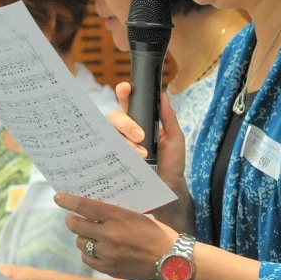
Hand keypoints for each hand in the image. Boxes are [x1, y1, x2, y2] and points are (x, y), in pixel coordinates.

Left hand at [55, 193, 177, 279]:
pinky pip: (88, 259)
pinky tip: (97, 250)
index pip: (85, 206)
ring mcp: (108, 254)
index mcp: (119, 217)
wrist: (172, 261)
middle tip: (73, 218)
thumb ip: (116, 213)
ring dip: (83, 238)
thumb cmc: (158, 234)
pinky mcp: (108, 269)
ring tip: (92, 236)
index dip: (69, 200)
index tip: (59, 197)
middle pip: (76, 225)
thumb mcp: (138, 215)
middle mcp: (110, 235)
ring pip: (81, 243)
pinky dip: (89, 253)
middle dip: (72, 220)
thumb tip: (95, 208)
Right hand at [111, 84, 194, 232]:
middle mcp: (125, 133)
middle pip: (115, 118)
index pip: (128, 104)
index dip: (124, 93)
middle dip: (126, 123)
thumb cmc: (172, 164)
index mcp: (140, 122)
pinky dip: (114, 154)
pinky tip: (125, 160)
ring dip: (125, 142)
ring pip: (109, 135)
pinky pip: (105, 153)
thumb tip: (163, 95)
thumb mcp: (175, 139)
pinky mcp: (112, 162)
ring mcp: (117, 147)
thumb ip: (169, 118)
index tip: (126, 89)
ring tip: (142, 155)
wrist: (168, 190)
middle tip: (140, 136)